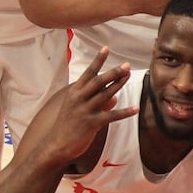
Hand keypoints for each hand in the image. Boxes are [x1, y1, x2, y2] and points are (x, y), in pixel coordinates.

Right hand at [29, 48, 136, 168]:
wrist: (56, 144)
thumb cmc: (67, 125)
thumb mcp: (78, 109)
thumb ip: (97, 102)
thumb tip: (114, 98)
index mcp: (74, 92)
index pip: (88, 73)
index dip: (98, 60)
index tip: (105, 48)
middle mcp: (79, 99)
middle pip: (98, 81)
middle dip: (113, 72)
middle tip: (126, 65)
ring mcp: (85, 111)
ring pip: (105, 95)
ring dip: (118, 84)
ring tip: (129, 76)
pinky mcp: (92, 123)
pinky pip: (112, 116)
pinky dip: (125, 112)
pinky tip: (136, 108)